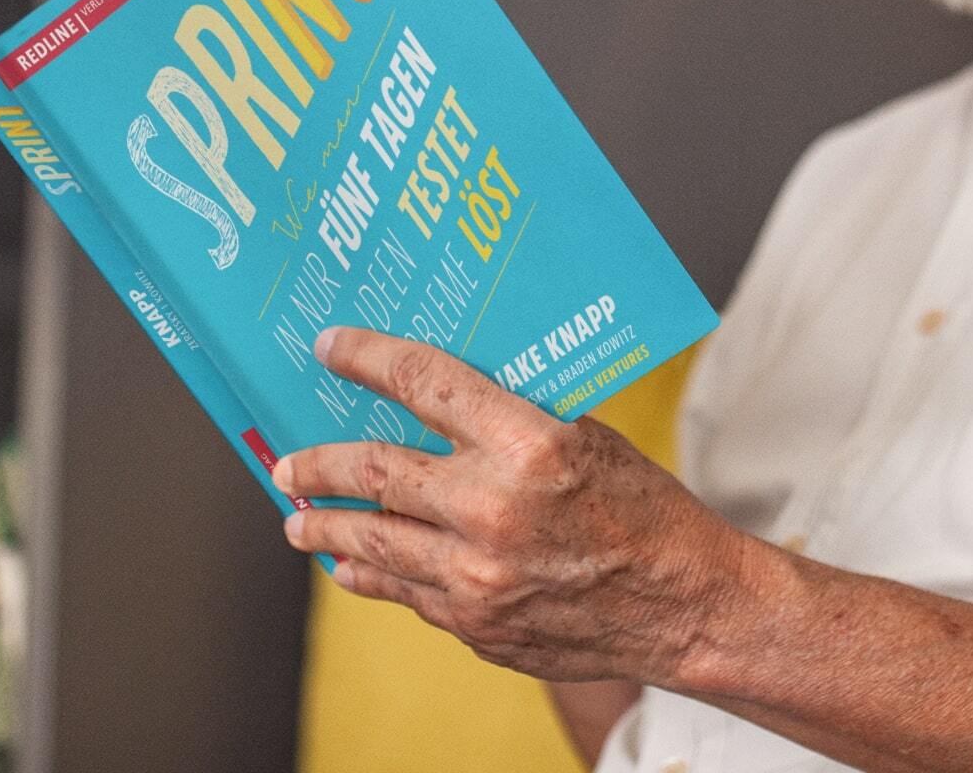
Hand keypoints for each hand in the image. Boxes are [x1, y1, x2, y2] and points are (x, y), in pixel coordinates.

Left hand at [273, 326, 746, 684]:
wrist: (684, 603)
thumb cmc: (642, 508)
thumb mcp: (583, 437)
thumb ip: (508, 422)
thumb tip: (435, 401)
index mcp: (526, 444)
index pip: (423, 383)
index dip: (367, 359)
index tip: (331, 348)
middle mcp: (492, 510)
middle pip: (374, 471)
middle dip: (318, 464)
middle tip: (288, 462)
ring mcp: (478, 576)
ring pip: (373, 542)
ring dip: (326, 526)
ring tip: (299, 518)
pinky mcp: (476, 624)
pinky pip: (405, 592)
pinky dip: (372, 575)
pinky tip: (351, 568)